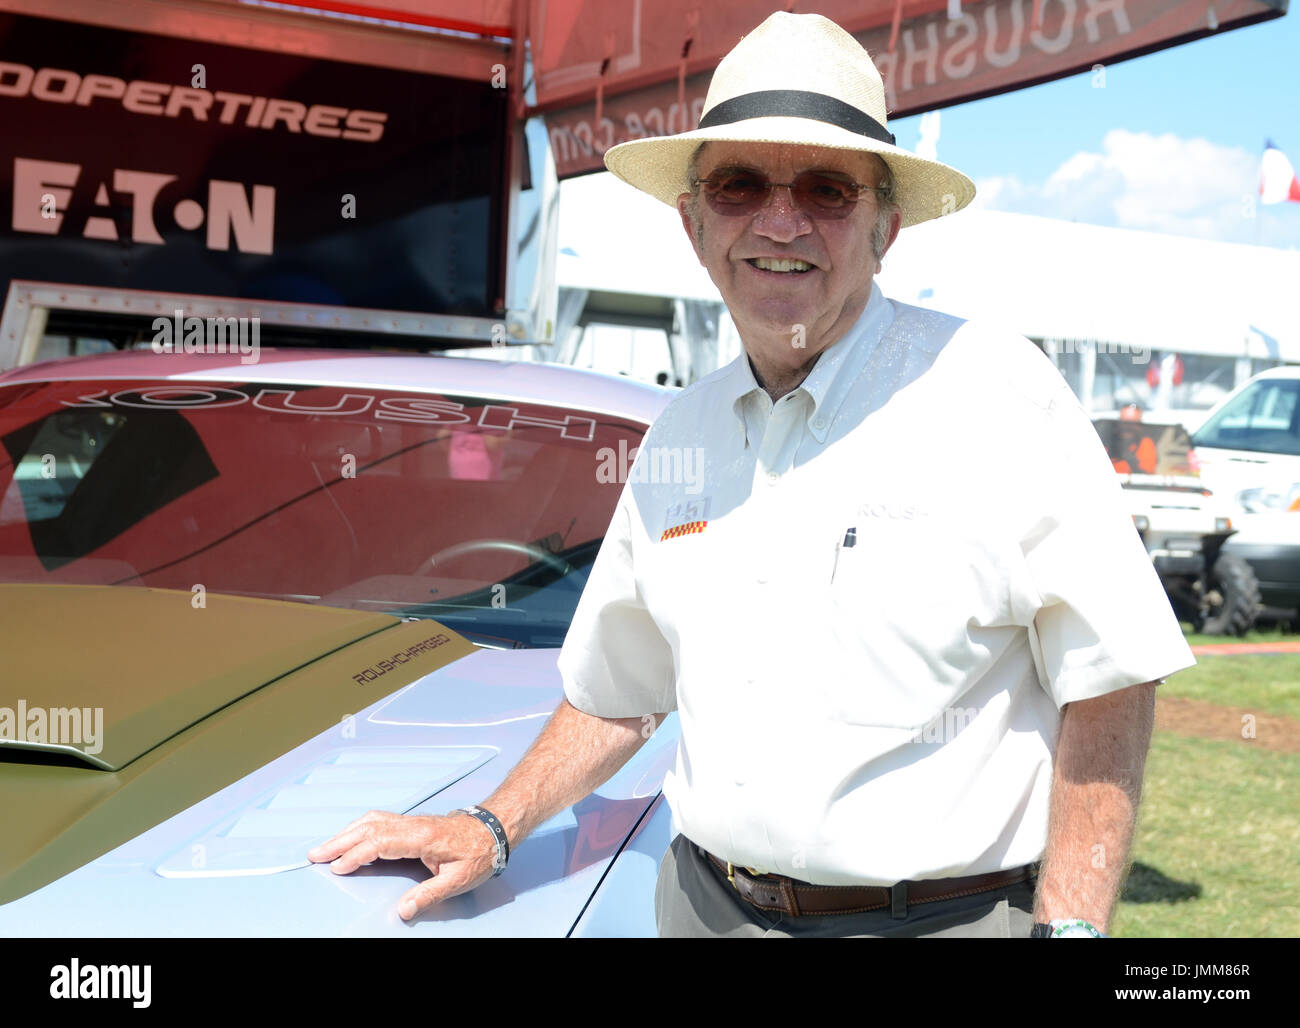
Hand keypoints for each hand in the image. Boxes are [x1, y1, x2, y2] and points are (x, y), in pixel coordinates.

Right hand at [307, 810, 499, 919]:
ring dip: (346, 832)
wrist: (493, 829)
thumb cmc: (479, 853)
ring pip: (372, 820)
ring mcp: (412, 821)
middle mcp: (413, 825)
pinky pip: (379, 821)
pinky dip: (359, 828)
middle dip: (340, 840)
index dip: (357, 854)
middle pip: (369, 827)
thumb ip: (430, 895)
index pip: (381, 843)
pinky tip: (350, 837)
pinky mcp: (412, 823)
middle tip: (315, 854)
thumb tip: (403, 911)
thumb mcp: (460, 879)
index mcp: (422, 837)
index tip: (338, 868)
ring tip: (325, 847)